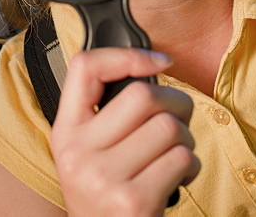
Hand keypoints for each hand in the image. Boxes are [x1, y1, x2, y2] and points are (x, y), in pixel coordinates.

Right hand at [49, 48, 198, 215]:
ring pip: (169, 127)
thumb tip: (151, 67)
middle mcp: (77, 152)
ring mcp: (103, 178)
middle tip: (178, 120)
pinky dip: (190, 167)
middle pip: (142, 95)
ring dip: (186, 140)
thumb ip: (107, 114)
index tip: (159, 61)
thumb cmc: (106, 194)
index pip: (85, 67)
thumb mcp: (89, 151)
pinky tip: (176, 180)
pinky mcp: (133, 201)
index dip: (127, 54)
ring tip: (174, 156)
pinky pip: (182, 159)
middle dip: (176, 102)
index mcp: (65, 131)